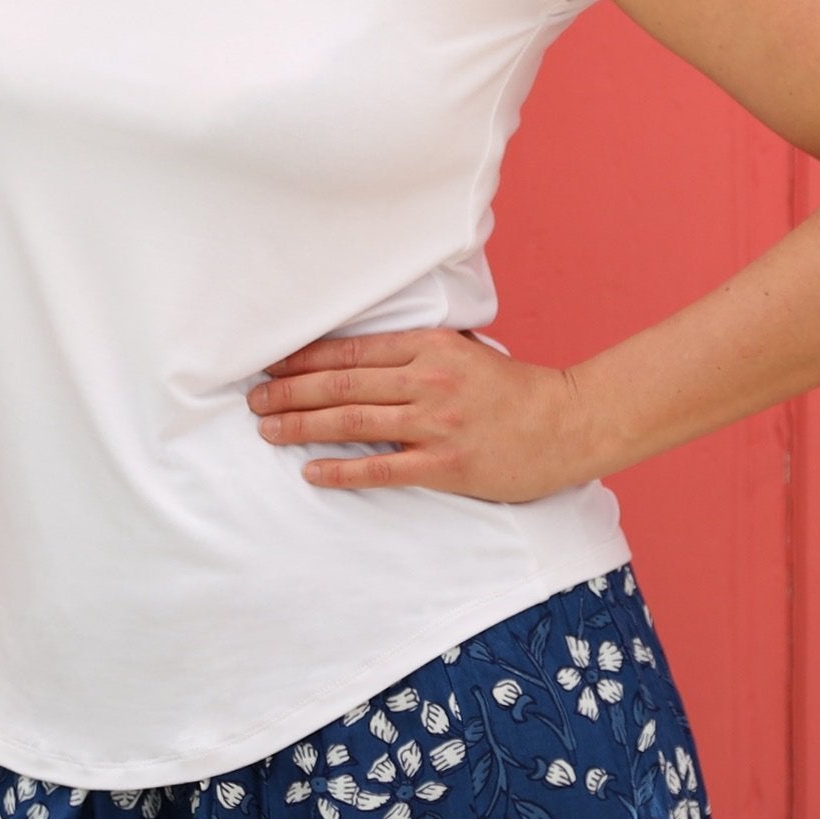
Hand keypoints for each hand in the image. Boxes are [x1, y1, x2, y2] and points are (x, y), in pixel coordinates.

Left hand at [245, 326, 588, 502]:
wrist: (567, 422)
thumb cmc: (512, 387)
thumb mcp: (463, 351)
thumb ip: (416, 351)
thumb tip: (360, 356)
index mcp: (428, 347)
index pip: (351, 352)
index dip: (304, 358)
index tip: (270, 362)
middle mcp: (427, 380)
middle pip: (341, 385)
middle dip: (289, 390)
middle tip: (253, 398)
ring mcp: (436, 424)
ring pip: (353, 424)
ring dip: (302, 425)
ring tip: (267, 429)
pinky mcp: (446, 465)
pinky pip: (382, 470)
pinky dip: (343, 471)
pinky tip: (312, 472)